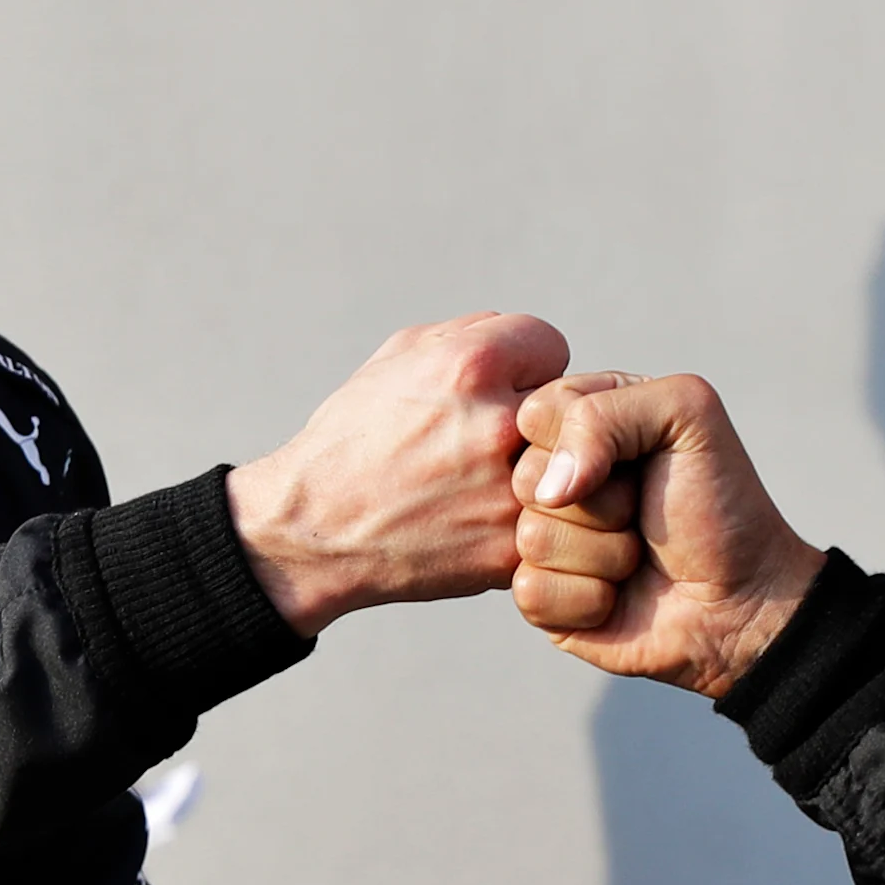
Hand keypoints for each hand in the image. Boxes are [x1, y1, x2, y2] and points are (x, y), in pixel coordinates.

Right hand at [228, 313, 568, 635]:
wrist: (314, 531)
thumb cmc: (353, 439)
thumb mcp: (396, 358)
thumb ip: (469, 334)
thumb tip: (523, 339)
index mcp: (470, 365)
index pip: (551, 346)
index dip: (523, 367)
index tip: (498, 390)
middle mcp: (496, 425)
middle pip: (567, 407)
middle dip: (538, 418)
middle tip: (495, 439)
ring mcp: (508, 493)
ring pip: (571, 471)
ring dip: (544, 473)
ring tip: (489, 481)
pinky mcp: (509, 550)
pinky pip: (551, 523)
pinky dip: (525, 522)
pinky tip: (483, 521)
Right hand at [508, 372, 821, 698]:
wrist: (744, 600)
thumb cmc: (721, 503)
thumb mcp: (686, 416)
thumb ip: (605, 412)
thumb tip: (548, 489)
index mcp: (583, 421)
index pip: (535, 415)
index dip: (582, 441)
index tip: (637, 457)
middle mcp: (556, 477)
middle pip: (526, 479)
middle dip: (601, 503)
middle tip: (642, 511)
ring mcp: (544, 537)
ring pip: (530, 537)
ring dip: (604, 554)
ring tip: (639, 554)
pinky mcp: (541, 597)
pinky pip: (531, 591)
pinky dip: (588, 599)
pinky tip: (619, 597)